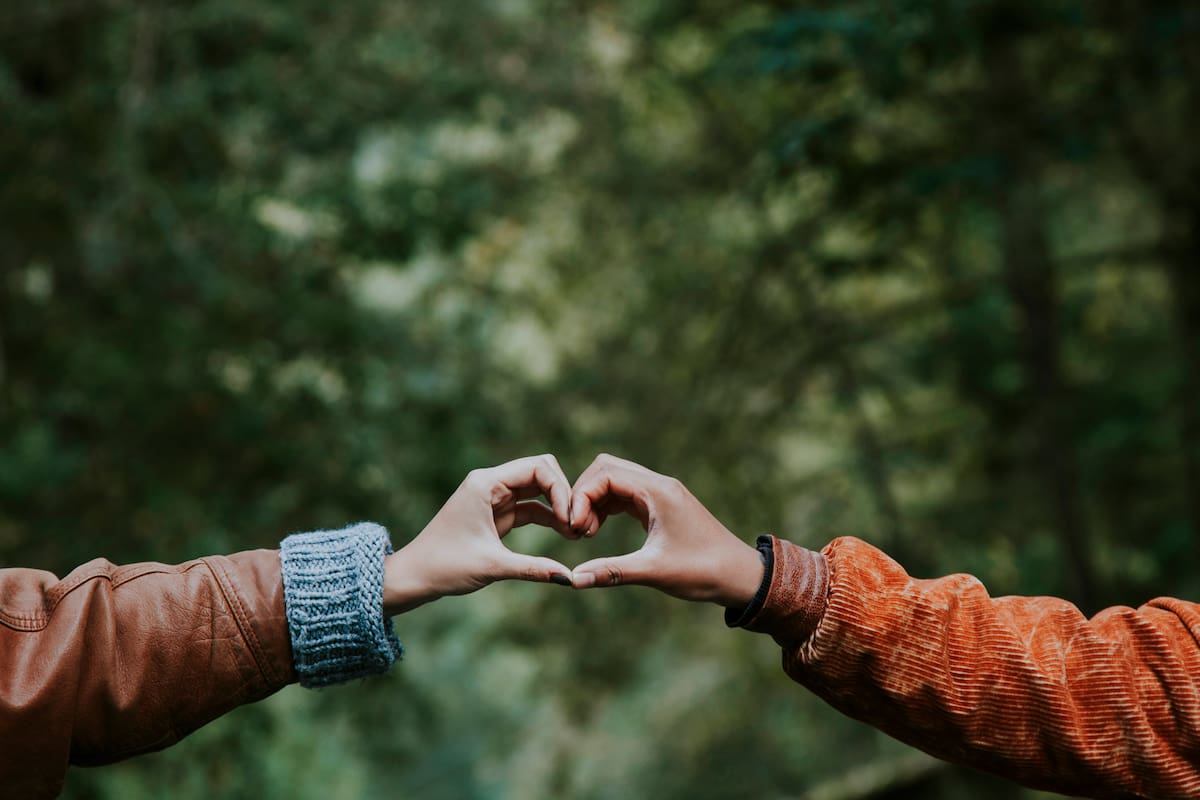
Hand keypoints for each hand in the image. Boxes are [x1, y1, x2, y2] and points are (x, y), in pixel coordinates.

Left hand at [383, 455, 575, 614]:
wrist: (415, 576)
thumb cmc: (445, 566)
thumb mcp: (492, 566)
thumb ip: (532, 569)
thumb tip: (568, 579)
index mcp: (485, 483)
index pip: (537, 467)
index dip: (560, 489)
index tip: (571, 519)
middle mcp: (490, 483)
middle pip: (541, 472)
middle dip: (563, 495)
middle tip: (578, 524)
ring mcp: (494, 497)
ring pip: (538, 490)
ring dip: (558, 507)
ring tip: (576, 532)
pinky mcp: (497, 513)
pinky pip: (530, 507)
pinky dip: (548, 518)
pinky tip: (564, 533)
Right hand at [567, 454, 763, 606]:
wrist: (741, 576)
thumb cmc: (703, 571)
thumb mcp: (654, 572)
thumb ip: (612, 572)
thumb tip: (573, 580)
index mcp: (658, 491)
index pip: (605, 474)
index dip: (581, 497)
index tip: (573, 528)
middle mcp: (659, 485)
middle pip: (606, 469)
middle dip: (584, 494)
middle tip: (576, 529)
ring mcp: (660, 494)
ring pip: (614, 481)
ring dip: (594, 501)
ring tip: (585, 534)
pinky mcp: (660, 506)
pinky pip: (625, 495)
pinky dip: (606, 508)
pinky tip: (597, 530)